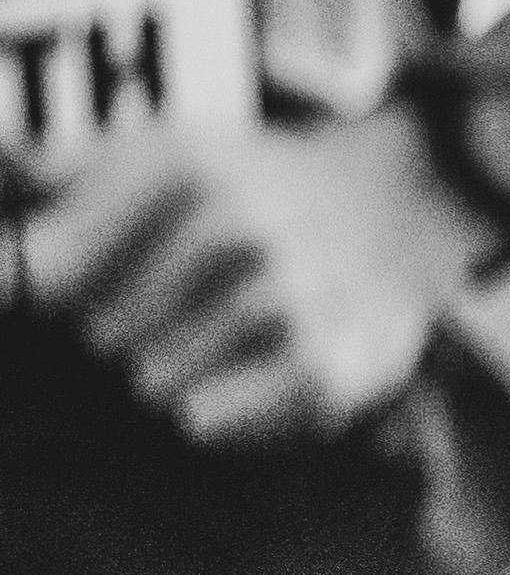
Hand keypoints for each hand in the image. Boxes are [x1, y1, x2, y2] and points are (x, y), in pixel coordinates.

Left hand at [8, 108, 483, 447]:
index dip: (52, 287)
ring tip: (214, 338)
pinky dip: (212, 410)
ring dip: (170, 370)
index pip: (47, 273)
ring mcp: (288, 301)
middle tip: (181, 302)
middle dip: (122, 327)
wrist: (404, 205)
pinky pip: (206, 425)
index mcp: (183, 168)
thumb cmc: (250, 185)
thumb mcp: (159, 149)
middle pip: (97, 334)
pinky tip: (239, 376)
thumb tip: (0, 194)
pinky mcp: (328, 369)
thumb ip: (55, 170)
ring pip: (151, 384)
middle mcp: (239, 228)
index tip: (80, 280)